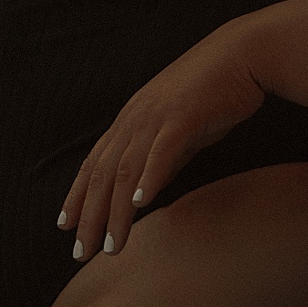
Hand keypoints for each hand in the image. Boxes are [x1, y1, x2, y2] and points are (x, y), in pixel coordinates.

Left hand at [57, 18, 267, 261]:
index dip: (77, 195)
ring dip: (116, 211)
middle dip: (89, 216)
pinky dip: (149, 178)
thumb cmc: (214, 91)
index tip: (65, 226)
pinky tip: (141, 204)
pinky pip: (161, 151)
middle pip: (103, 174)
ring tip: (111, 245)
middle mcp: (135, 118)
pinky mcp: (184, 117)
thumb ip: (160, 156)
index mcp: (131, 119)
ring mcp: (157, 117)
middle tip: (79, 252)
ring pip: (126, 170)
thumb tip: (146, 189)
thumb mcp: (178, 128)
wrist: (242, 54)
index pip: (95, 163)